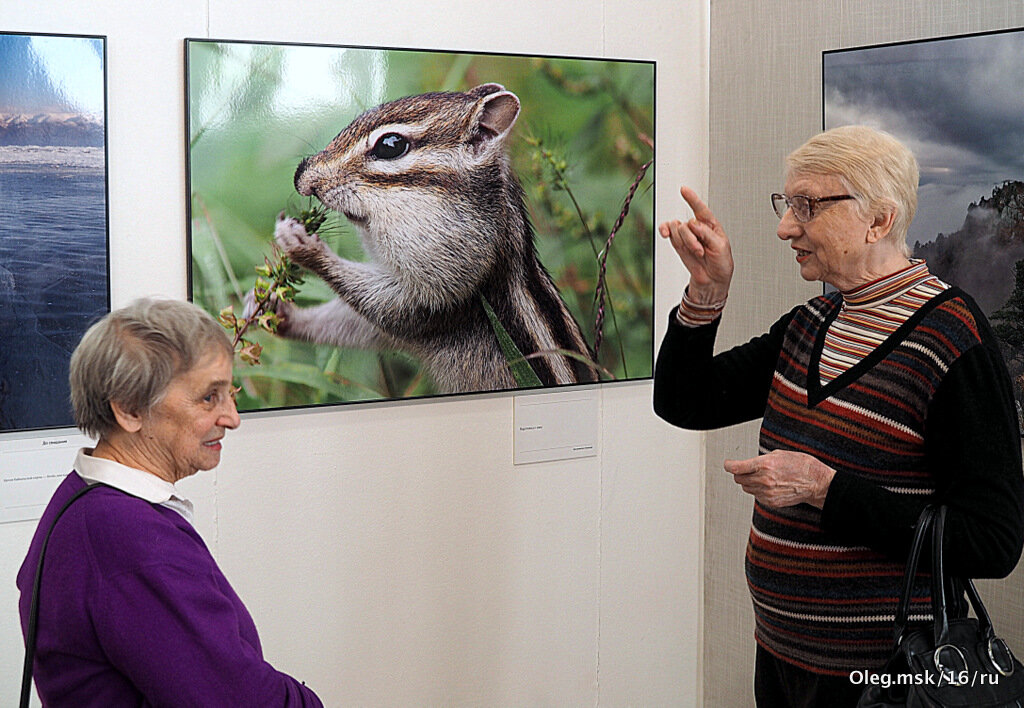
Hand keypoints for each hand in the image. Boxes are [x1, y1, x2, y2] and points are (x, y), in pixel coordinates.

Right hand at [658, 186, 733, 303]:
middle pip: (686, 224)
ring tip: (696, 253)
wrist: (712, 281)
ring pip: (677, 229)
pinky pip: (669, 233)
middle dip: (691, 238)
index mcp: (711, 225)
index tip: (684, 190)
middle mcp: (698, 228)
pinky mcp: (678, 243)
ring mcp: (687, 236)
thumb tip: (693, 223)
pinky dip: (665, 232)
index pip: (701, 209)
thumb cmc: (721, 263)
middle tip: (700, 251)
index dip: (692, 199)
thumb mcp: (720, 247)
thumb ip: (706, 233)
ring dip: (685, 242)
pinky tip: (665, 234)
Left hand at [724, 450, 834, 508]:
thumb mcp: (780, 454)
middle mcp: (763, 480)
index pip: (736, 468)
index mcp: (764, 465)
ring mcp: (766, 493)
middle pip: (738, 479)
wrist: (816, 483)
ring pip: (746, 488)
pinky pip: (756, 496)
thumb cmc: (802, 466)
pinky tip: (768, 485)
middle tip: (745, 470)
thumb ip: (762, 459)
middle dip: (740, 474)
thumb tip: (751, 463)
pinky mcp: (771, 502)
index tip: (728, 464)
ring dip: (749, 482)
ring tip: (761, 477)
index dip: (729, 465)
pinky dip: (758, 491)